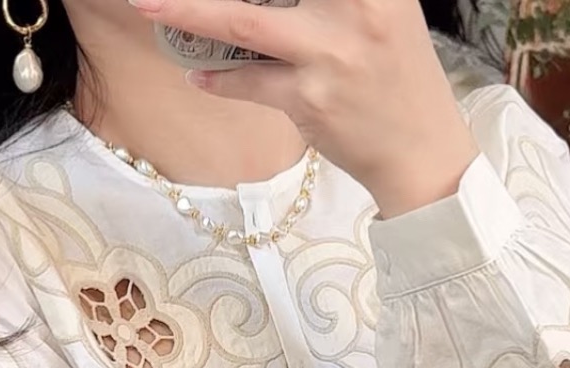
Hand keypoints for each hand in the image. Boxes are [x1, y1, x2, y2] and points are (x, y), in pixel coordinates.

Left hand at [126, 0, 478, 217]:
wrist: (421, 151)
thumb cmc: (398, 76)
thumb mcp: (385, 12)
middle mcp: (356, 6)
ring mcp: (329, 53)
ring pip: (241, 21)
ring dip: (187, 13)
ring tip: (148, 4)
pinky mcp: (309, 99)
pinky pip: (247, 81)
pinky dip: (218, 78)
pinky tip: (199, 73)